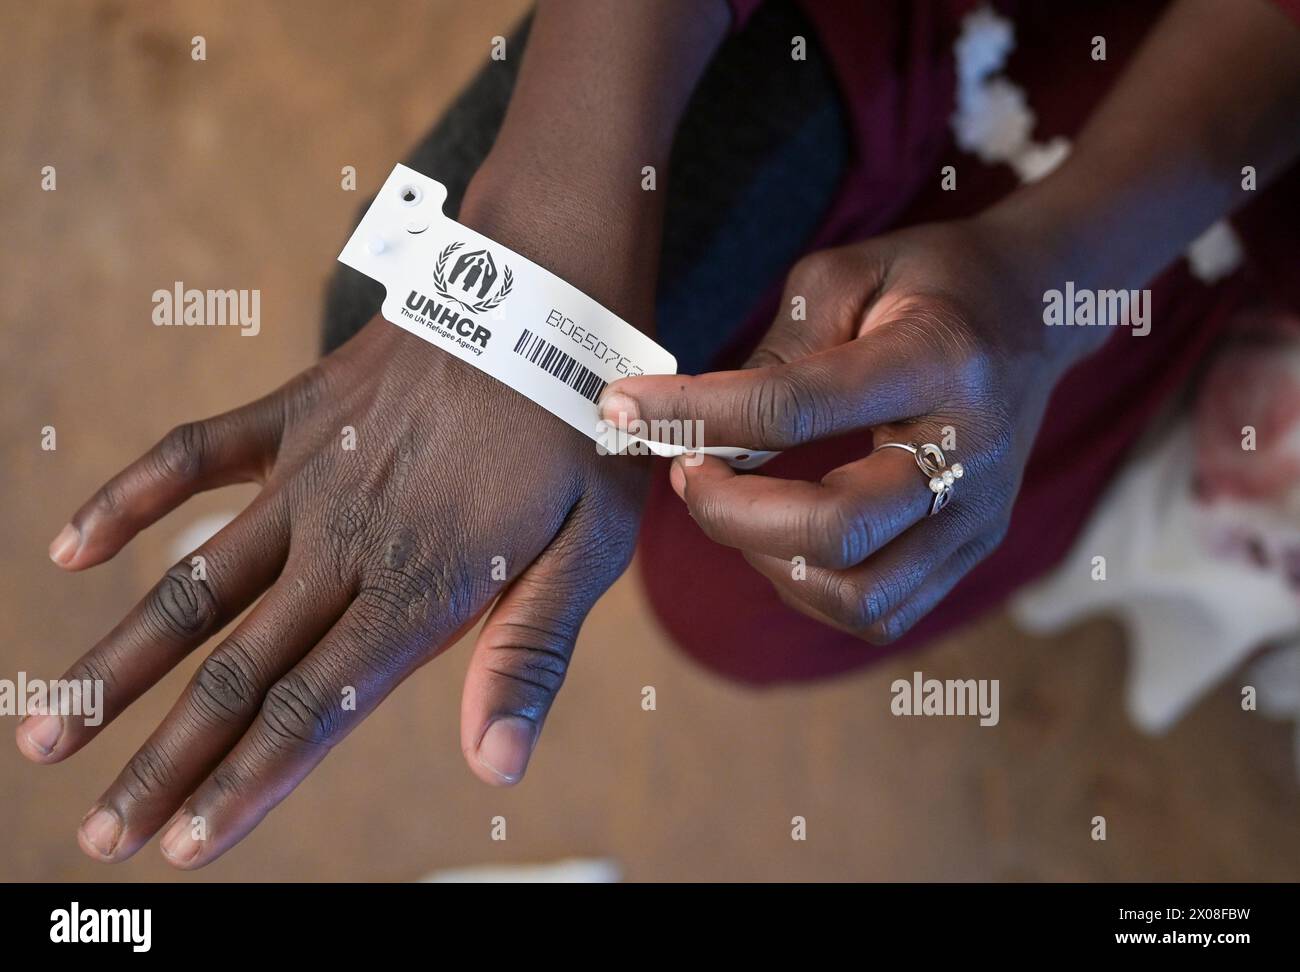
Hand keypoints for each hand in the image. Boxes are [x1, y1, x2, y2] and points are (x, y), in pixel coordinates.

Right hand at [18, 190, 649, 867]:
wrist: (544, 296)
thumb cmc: (578, 434)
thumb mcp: (589, 549)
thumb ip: (531, 651)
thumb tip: (496, 767)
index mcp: (422, 586)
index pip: (317, 709)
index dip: (248, 784)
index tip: (184, 847)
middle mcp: (347, 542)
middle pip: (239, 671)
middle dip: (163, 762)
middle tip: (98, 835)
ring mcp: (308, 476)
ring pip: (193, 585)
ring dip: (116, 663)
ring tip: (45, 731)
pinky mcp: (290, 416)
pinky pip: (191, 455)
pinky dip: (128, 497)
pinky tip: (71, 548)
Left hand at [601, 217, 1085, 643]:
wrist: (1035, 312)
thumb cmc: (928, 283)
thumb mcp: (844, 277)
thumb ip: (771, 352)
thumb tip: (692, 425)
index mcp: (939, 361)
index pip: (795, 407)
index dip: (693, 413)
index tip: (621, 406)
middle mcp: (971, 453)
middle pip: (835, 530)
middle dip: (729, 513)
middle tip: (686, 469)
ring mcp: (977, 516)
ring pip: (857, 595)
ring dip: (765, 561)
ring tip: (732, 503)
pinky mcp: (970, 552)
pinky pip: (877, 612)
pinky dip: (806, 589)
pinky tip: (776, 538)